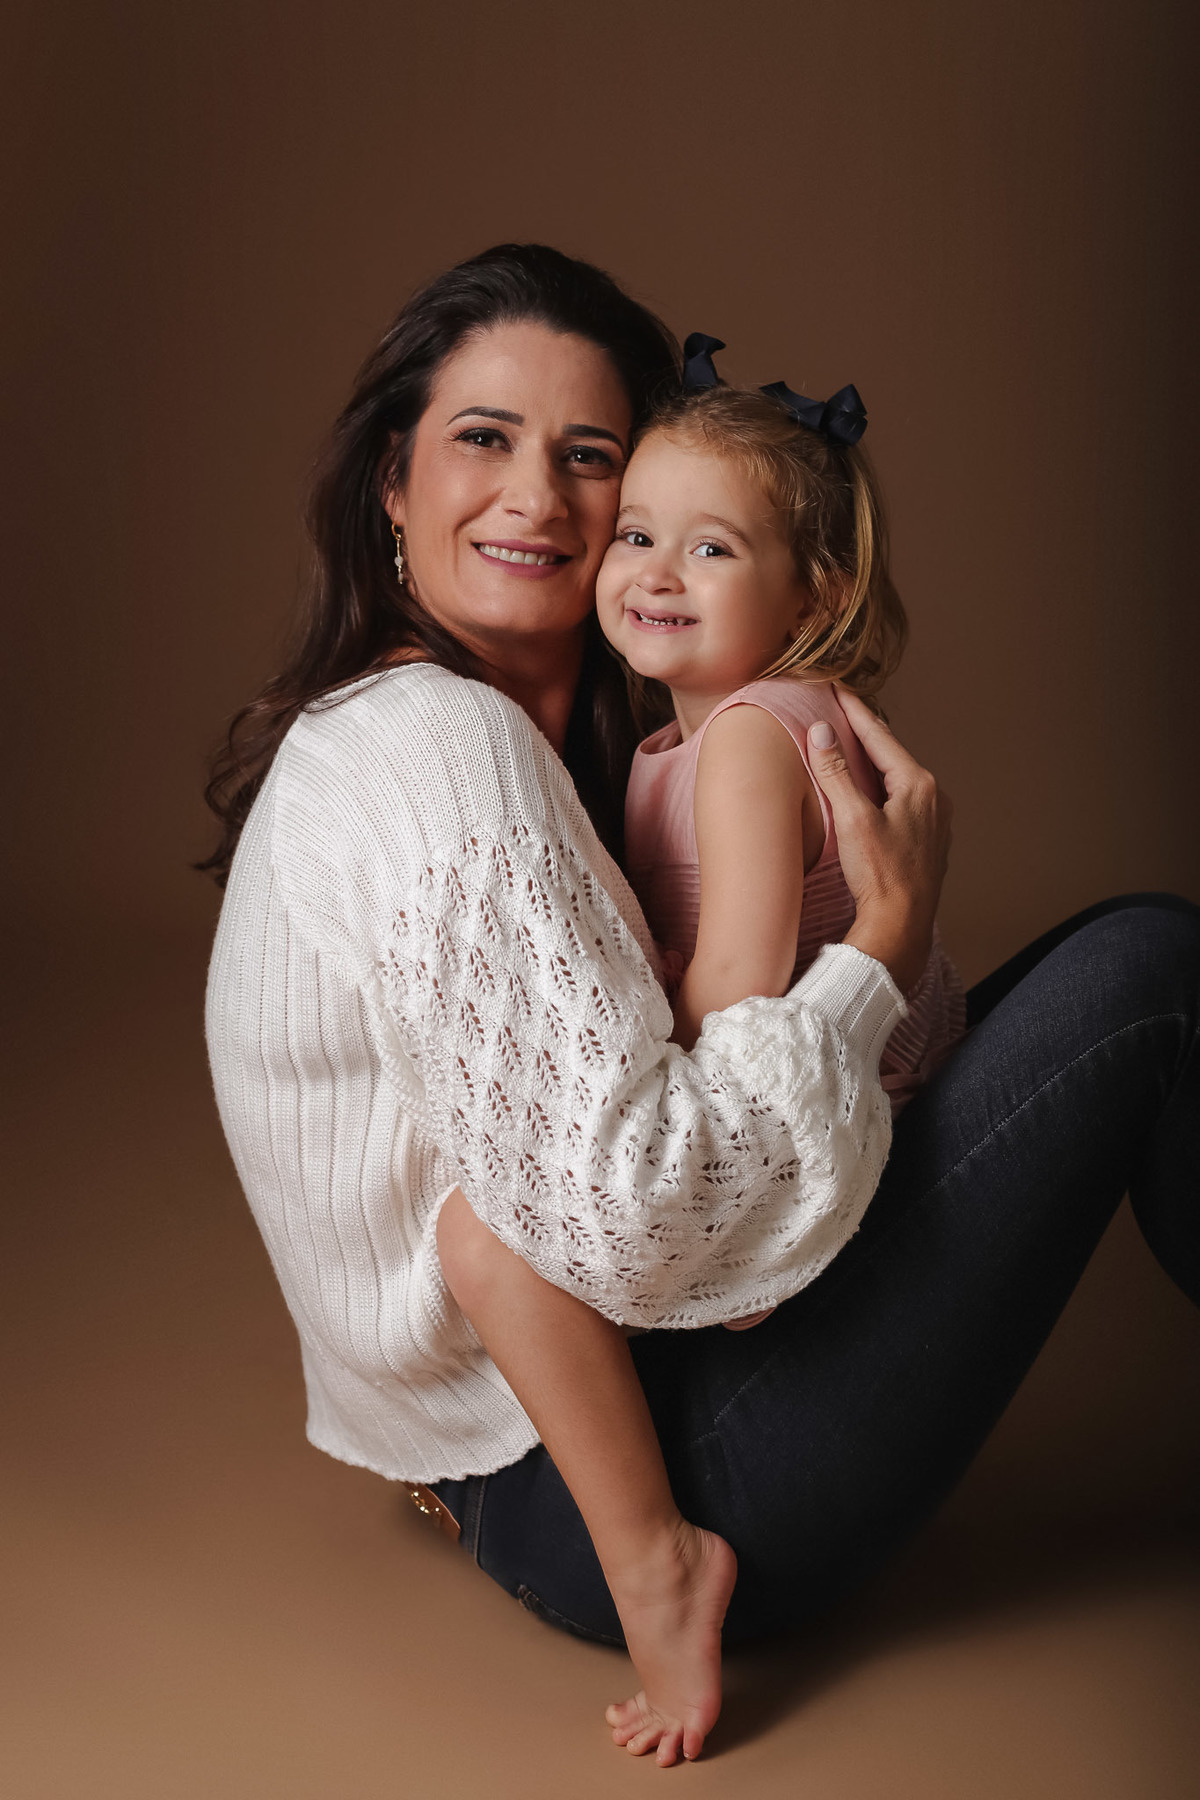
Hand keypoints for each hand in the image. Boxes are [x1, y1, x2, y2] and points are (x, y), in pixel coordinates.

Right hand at [806, 690, 951, 993]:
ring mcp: (935, 822)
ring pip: (899, 780)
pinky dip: (883, 791)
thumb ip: (836, 772)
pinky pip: (903, 803)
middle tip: (843, 712)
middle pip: (892, 756)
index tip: (839, 687)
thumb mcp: (853, 818)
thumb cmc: (881, 875)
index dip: (855, 711)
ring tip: (854, 749)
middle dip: (866, 735)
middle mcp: (934, 799)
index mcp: (918, 785)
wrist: (901, 925)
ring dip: (875, 764)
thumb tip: (821, 732)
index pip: (880, 736)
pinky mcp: (928, 843)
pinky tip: (871, 797)